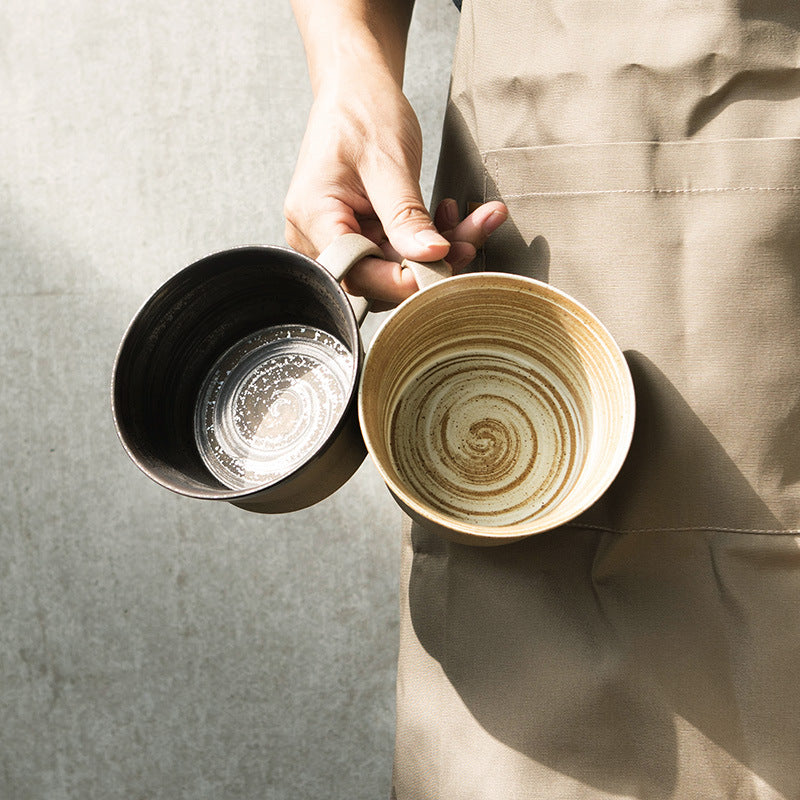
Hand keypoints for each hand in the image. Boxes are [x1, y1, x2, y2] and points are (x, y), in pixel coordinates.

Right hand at [284, 66, 506, 307]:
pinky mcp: (359, 234)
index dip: (401, 278)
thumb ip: (406, 215)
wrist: (357, 90)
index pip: (357, 271)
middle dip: (428, 261)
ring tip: (473, 221)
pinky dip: (428, 238)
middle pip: (377, 273)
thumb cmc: (362, 112)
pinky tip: (450, 215)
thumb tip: (431, 256)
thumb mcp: (389, 162)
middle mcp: (317, 235)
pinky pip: (397, 251)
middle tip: (471, 238)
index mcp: (313, 216)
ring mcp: (338, 237)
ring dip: (437, 249)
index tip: (445, 263)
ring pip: (393, 266)